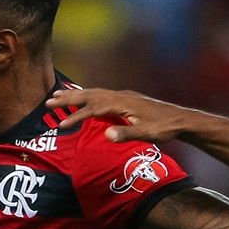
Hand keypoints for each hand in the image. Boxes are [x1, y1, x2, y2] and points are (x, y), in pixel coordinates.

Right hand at [46, 87, 197, 143]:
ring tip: (58, 97)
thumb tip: (107, 135)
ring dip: (76, 95)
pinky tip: (85, 100)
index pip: (92, 109)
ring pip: (94, 93)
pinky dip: (88, 96)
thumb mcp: (146, 134)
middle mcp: (120, 95)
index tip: (61, 126)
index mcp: (121, 103)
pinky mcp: (127, 99)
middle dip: (68, 99)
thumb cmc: (164, 128)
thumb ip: (126, 134)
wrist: (181, 119)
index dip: (75, 116)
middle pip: (89, 95)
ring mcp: (123, 96)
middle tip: (48, 102)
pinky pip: (101, 95)